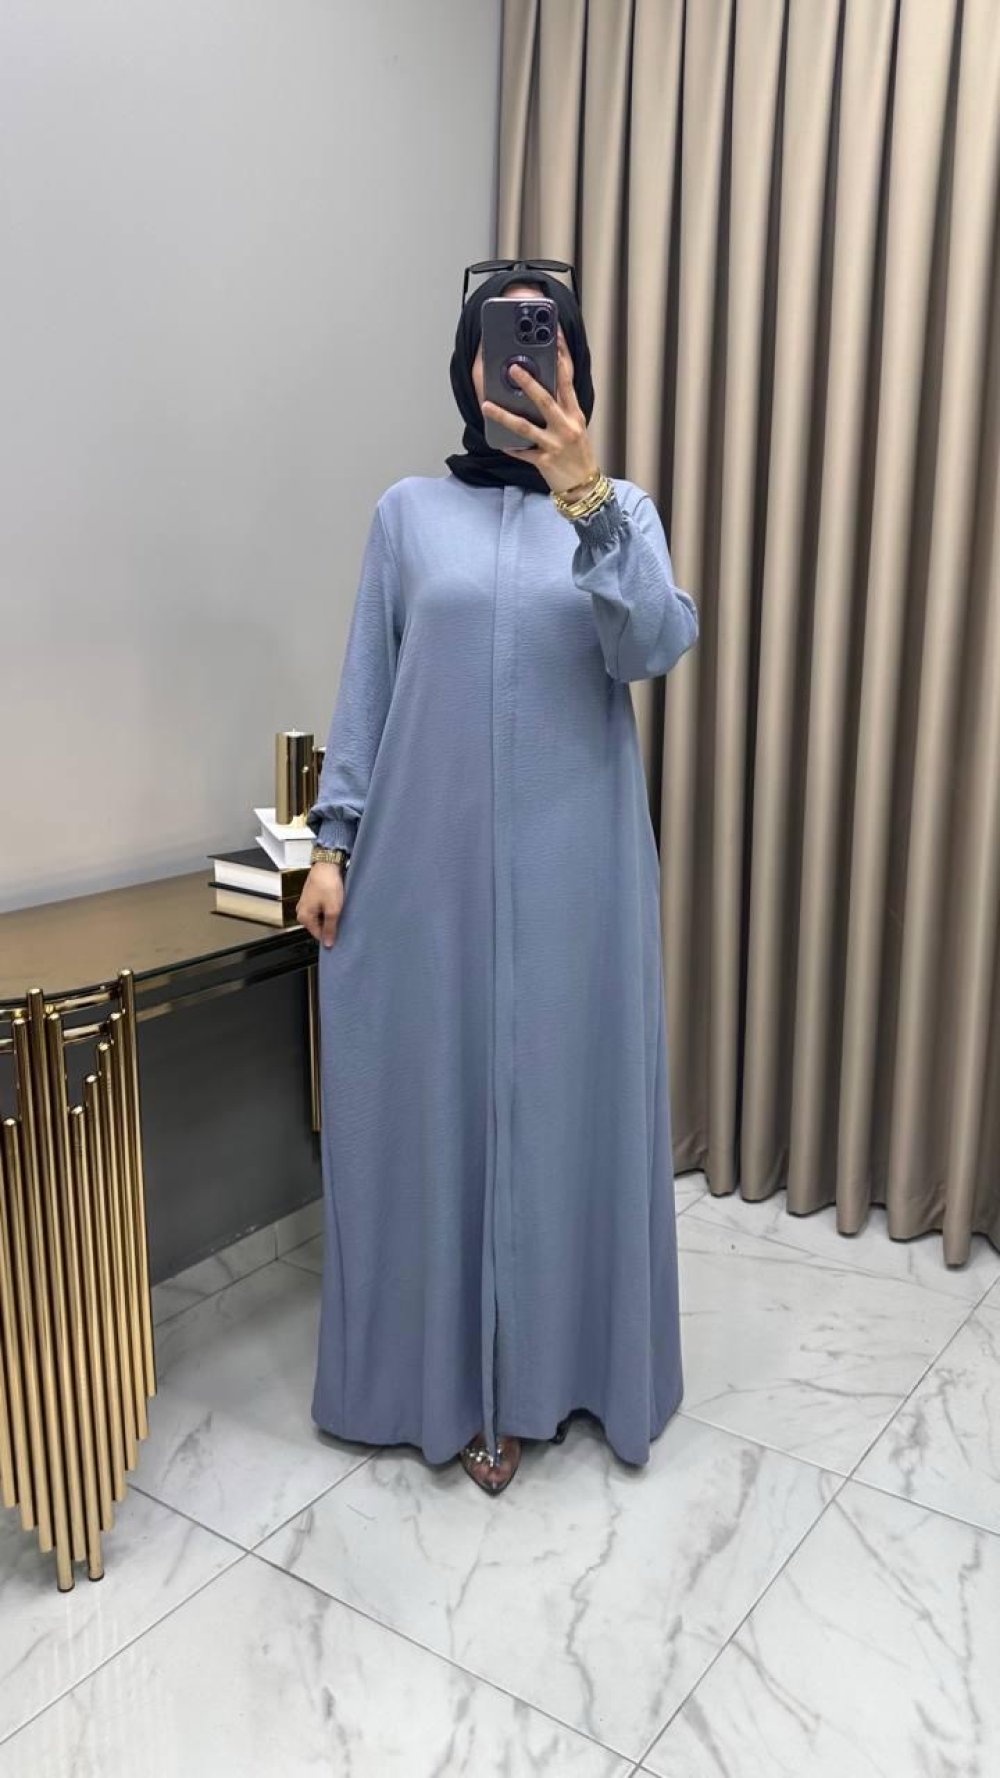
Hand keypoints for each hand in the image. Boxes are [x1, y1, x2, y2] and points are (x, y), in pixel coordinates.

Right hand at [296, 862, 344, 947]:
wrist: (327, 864)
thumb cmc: (328, 885)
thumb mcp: (332, 910)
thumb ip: (330, 928)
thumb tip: (328, 944)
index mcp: (304, 917)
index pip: (318, 935)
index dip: (330, 936)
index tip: (341, 933)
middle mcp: (301, 911)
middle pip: (318, 926)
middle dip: (330, 924)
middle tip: (341, 918)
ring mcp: (306, 903)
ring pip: (320, 917)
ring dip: (330, 915)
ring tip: (339, 908)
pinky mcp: (311, 896)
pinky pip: (320, 908)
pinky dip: (328, 908)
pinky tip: (336, 903)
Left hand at [481, 329, 599, 495]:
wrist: (584, 487)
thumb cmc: (579, 455)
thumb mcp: (576, 427)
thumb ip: (561, 408)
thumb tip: (540, 388)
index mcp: (575, 415)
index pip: (568, 381)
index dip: (562, 358)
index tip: (554, 339)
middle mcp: (566, 427)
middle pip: (545, 400)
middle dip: (529, 383)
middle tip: (513, 368)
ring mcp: (554, 445)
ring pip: (526, 427)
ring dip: (504, 415)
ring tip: (487, 405)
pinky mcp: (544, 462)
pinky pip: (523, 452)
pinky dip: (511, 448)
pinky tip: (498, 442)